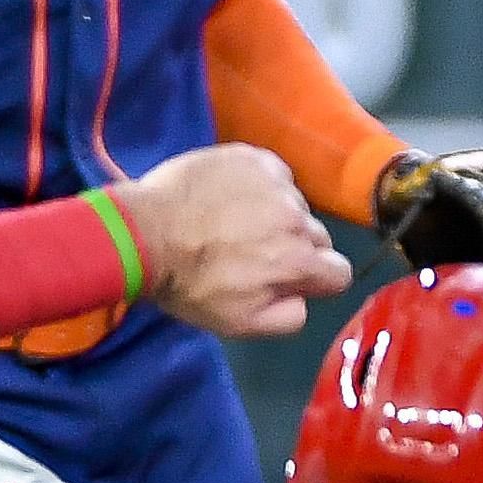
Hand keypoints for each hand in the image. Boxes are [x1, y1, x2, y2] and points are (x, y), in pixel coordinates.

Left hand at [128, 144, 353, 339]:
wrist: (144, 233)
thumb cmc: (189, 284)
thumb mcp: (239, 324)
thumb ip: (287, 318)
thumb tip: (304, 300)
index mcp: (298, 261)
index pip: (338, 272)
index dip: (316, 279)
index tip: (288, 277)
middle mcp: (297, 218)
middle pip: (316, 236)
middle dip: (294, 246)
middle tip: (254, 251)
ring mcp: (276, 183)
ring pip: (294, 204)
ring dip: (275, 214)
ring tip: (235, 222)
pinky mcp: (253, 158)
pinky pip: (273, 174)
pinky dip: (259, 186)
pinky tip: (230, 197)